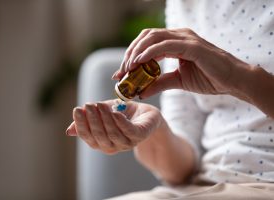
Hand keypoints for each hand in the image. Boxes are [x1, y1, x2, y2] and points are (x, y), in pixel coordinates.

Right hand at [66, 100, 161, 153]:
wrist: (145, 114)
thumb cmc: (122, 114)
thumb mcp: (102, 115)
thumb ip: (88, 120)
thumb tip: (69, 131)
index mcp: (101, 142)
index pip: (88, 137)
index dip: (81, 125)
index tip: (77, 109)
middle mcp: (113, 146)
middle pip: (99, 136)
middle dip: (92, 120)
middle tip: (89, 105)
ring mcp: (127, 142)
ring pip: (113, 134)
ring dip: (105, 119)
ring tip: (100, 105)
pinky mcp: (140, 135)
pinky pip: (129, 131)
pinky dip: (121, 123)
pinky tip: (115, 112)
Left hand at [112, 28, 252, 99]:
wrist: (232, 82)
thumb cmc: (208, 79)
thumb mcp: (178, 82)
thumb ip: (159, 84)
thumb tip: (140, 92)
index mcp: (175, 42)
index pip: (146, 43)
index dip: (131, 56)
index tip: (121, 73)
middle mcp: (179, 36)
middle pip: (145, 37)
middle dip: (130, 53)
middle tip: (121, 72)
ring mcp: (185, 38)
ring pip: (152, 38)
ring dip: (136, 53)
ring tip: (127, 69)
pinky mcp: (191, 46)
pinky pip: (164, 45)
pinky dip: (149, 53)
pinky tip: (139, 63)